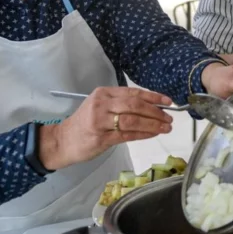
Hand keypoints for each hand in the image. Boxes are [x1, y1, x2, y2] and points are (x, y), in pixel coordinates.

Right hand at [39, 87, 173, 170]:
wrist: (63, 140)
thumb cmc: (85, 123)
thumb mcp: (100, 106)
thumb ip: (121, 104)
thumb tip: (152, 107)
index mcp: (104, 93)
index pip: (133, 92)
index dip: (153, 97)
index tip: (168, 102)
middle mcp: (102, 104)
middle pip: (135, 105)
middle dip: (156, 111)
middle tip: (169, 118)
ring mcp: (100, 121)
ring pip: (133, 120)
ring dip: (153, 124)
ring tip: (166, 127)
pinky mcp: (101, 138)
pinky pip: (127, 135)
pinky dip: (143, 134)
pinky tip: (153, 134)